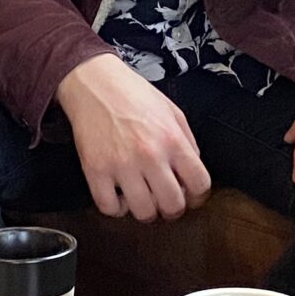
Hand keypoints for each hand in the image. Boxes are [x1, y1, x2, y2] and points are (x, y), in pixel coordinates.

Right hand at [56, 54, 211, 222]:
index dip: (198, 195)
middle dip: (173, 208)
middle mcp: (149, 155)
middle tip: (166, 201)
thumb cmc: (133, 95)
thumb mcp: (172, 112)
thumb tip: (192, 174)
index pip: (200, 184)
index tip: (190, 195)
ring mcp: (121, 165)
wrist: (94, 83)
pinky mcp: (95, 170)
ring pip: (143, 213)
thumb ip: (187, 143)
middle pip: (172, 205)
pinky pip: (109, 208)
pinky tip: (119, 196)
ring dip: (146, 211)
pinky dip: (116, 208)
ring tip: (142, 198)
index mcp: (173, 139)